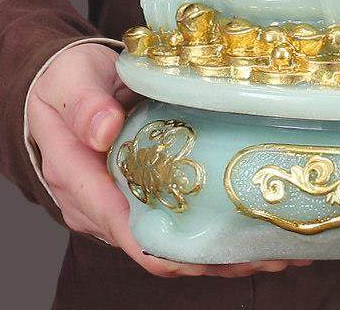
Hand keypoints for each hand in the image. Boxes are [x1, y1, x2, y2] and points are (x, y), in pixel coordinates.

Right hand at [27, 42, 310, 277]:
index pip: (119, 224)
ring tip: (272, 253)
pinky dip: (214, 229)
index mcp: (76, 179)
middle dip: (204, 257)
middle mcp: (100, 203)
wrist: (67, 82)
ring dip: (218, 251)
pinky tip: (254, 231)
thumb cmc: (67, 81)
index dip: (160, 247)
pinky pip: (177, 218)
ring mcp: (123, 201)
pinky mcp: (143, 192)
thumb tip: (105, 130)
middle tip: (259, 256)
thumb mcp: (71, 82)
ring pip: (171, 238)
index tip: (200, 258)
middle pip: (153, 243)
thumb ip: (85, 105)